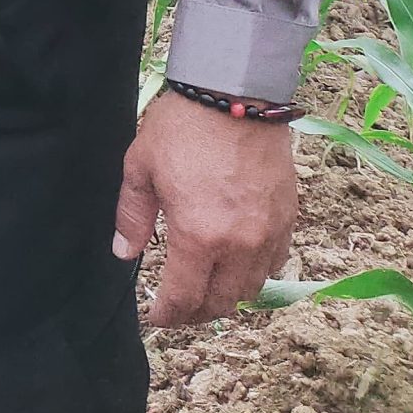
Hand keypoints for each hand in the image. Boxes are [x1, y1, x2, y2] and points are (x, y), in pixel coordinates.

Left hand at [114, 87, 299, 325]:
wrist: (234, 96)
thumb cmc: (182, 128)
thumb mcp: (141, 169)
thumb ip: (132, 216)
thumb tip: (124, 253)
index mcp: (199, 236)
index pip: (185, 297)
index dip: (167, 315)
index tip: (155, 317)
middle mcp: (239, 245)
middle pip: (222, 302)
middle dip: (196, 314)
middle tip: (177, 310)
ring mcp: (269, 233)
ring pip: (252, 288)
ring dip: (228, 298)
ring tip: (206, 292)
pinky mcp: (289, 218)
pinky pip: (276, 263)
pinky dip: (256, 273)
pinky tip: (238, 265)